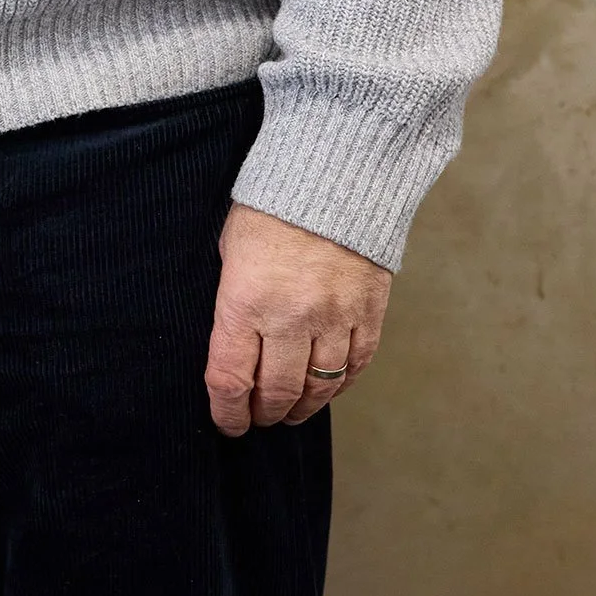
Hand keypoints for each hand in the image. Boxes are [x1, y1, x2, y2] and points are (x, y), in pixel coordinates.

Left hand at [205, 203, 391, 434]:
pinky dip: (340, 386)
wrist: (334, 172)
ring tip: (291, 412)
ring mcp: (334, 317)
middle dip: (264, 413)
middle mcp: (291, 316)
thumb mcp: (230, 250)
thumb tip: (233, 348)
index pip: (231, 379)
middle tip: (258, 419)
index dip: (227, 412)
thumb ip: (233, 302)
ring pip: (319, 387)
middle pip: (277, 392)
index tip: (227, 423)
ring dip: (302, 407)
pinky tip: (327, 390)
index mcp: (246, 301)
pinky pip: (355, 365)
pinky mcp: (368, 312)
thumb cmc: (271, 207)